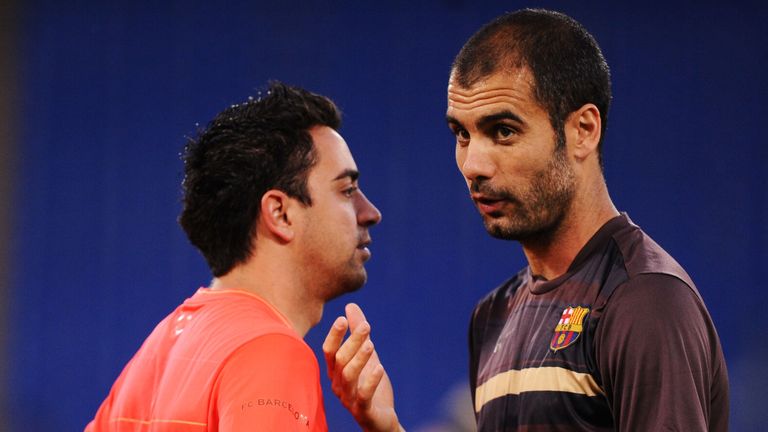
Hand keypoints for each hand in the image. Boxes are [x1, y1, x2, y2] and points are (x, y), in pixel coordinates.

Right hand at [323, 303, 403, 431]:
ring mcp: (349, 399)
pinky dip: (371, 381)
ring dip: (359, 359)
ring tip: (371, 344)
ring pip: (349, 376)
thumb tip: (350, 306)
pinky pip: (363, 396)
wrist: (381, 419)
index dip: (335, 336)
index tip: (342, 319)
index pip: (329, 351)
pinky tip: (380, 368)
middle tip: (366, 326)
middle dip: (352, 342)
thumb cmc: (369, 386)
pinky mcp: (363, 411)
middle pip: (340, 361)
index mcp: (336, 372)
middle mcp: (338, 385)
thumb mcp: (366, 355)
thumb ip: (357, 333)